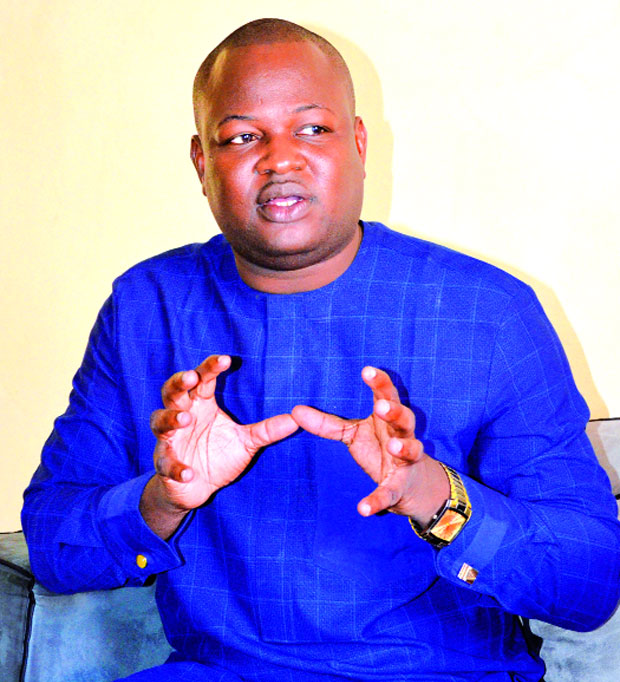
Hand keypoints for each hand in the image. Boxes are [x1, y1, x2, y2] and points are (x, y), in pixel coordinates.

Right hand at [149, 355, 297, 511]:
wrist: (195, 488)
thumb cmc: (218, 456)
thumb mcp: (246, 442)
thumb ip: (267, 430)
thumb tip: (297, 419)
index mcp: (202, 405)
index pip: (203, 379)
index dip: (210, 368)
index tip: (226, 359)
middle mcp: (183, 416)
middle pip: (172, 392)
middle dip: (179, 383)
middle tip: (191, 378)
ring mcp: (170, 439)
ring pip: (159, 421)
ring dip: (171, 419)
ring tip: (185, 419)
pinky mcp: (165, 463)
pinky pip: (165, 462)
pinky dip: (175, 466)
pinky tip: (188, 472)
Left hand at [292, 367, 448, 522]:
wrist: (412, 485)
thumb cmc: (381, 447)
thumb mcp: (353, 434)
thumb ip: (326, 423)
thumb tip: (295, 410)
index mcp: (387, 419)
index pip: (387, 395)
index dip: (380, 382)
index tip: (367, 370)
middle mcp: (401, 435)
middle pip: (404, 418)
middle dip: (395, 411)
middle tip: (381, 406)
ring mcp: (405, 462)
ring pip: (410, 449)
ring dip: (403, 447)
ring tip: (393, 446)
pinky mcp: (399, 487)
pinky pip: (389, 494)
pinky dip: (377, 501)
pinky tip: (363, 509)